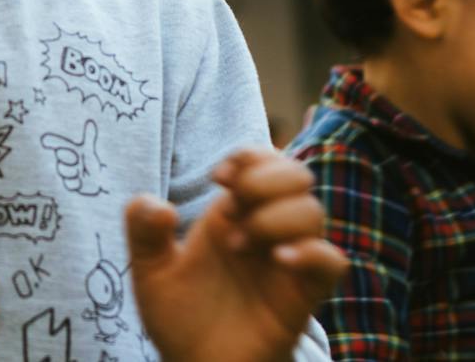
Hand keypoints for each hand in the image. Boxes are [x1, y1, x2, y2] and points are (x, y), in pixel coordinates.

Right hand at [40, 119, 105, 195]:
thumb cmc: (91, 164)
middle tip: (77, 159)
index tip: (44, 140)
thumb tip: (90, 122)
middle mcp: (65, 161)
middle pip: (60, 156)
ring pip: (64, 170)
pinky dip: (78, 183)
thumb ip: (89, 138)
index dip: (51, 141)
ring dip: (74, 171)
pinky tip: (82, 181)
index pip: (58, 144)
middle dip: (69, 156)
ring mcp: (66, 173)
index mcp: (68, 151)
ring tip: (81, 171)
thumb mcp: (89, 151)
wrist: (97, 180)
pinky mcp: (70, 185)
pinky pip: (70, 184)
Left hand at [126, 148, 347, 361]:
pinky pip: (331, 261)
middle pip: (296, 174)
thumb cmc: (181, 319)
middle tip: (232, 206)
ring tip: (240, 245)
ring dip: (276, 216)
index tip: (219, 177)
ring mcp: (288, 261)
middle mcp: (265, 231)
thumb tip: (156, 205)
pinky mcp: (303, 294)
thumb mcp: (150, 272)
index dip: (246, 156)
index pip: (259, 160)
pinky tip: (278, 261)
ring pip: (313, 210)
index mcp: (233, 215)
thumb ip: (143, 232)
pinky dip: (310, 252)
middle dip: (266, 177)